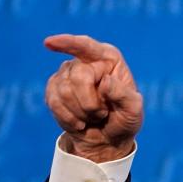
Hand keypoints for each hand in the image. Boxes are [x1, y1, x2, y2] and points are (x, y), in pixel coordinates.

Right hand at [43, 34, 143, 162]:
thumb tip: (105, 81)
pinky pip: (53, 102)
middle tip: (103, 113)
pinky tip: (80, 122)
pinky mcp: (54, 89)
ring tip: (94, 116)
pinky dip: (69, 118)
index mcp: (109, 58)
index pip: (87, 46)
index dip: (68, 43)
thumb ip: (124, 95)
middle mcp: (85, 61)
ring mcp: (67, 74)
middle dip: (91, 103)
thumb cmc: (124, 119)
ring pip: (64, 92)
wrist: (108, 139)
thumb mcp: (133, 110)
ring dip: (81, 112)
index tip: (49, 42)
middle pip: (78, 77)